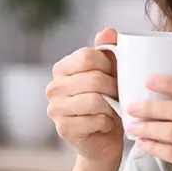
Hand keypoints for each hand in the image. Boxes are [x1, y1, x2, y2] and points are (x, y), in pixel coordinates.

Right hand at [46, 28, 123, 163]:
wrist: (104, 140)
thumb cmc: (109, 103)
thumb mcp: (112, 74)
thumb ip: (109, 50)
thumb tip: (109, 31)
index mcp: (62, 68)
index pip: (87, 56)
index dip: (109, 65)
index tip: (115, 75)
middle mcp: (53, 87)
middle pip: (94, 79)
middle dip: (114, 89)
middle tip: (118, 97)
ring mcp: (55, 109)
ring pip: (96, 100)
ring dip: (112, 107)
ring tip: (112, 110)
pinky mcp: (64, 129)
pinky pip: (97, 119)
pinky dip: (108, 123)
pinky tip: (104, 125)